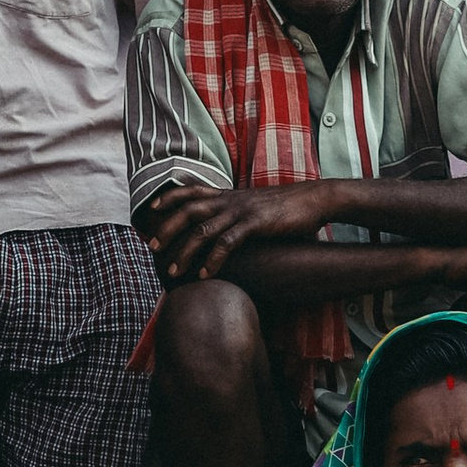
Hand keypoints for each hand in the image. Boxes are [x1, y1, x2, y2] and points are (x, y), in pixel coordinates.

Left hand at [143, 178, 335, 284]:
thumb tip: (228, 229)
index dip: (169, 197)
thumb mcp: (256, 207)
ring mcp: (242, 211)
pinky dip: (214, 260)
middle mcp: (230, 200)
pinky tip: (205, 275)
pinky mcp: (256, 224)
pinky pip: (228, 242)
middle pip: (188, 210)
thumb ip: (237, 215)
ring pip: (203, 230)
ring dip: (185, 252)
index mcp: (229, 195)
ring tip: (173, 272)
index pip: (191, 190)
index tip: (151, 209)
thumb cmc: (287, 207)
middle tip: (151, 247)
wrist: (316, 199)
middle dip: (167, 228)